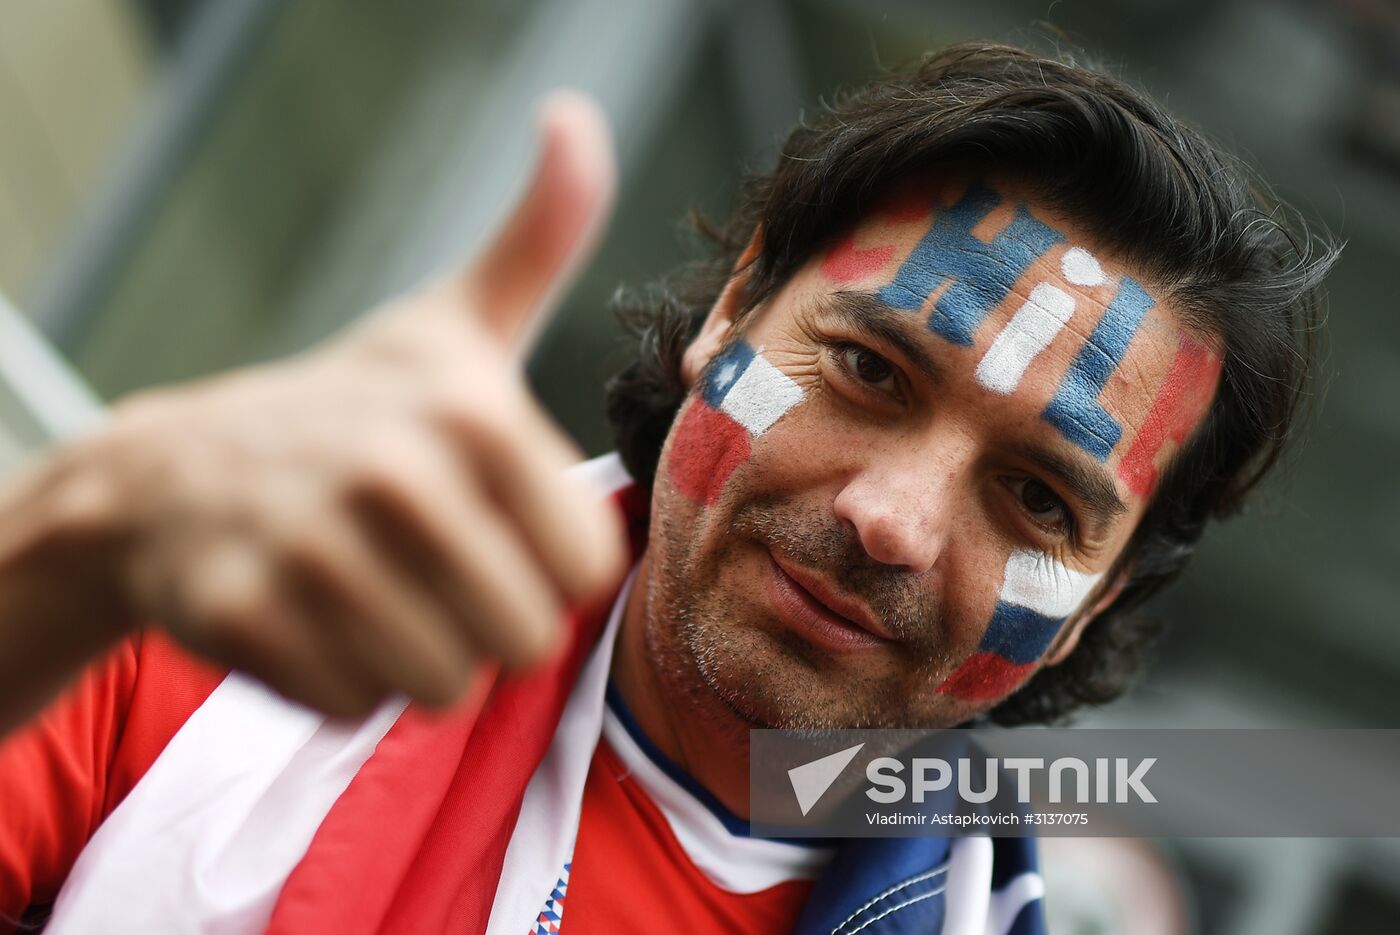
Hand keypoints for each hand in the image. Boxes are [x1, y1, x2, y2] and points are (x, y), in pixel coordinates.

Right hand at [15, 91, 627, 719]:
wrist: (176, 466)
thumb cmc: (352, 406)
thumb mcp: (453, 323)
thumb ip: (537, 241)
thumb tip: (577, 118)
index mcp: (472, 413)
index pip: (585, 571)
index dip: (545, 564)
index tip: (496, 524)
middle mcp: (397, 477)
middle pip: (524, 638)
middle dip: (485, 620)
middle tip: (429, 564)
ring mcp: (312, 547)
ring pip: (444, 687)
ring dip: (417, 656)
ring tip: (373, 587)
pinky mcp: (243, 615)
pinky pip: (356, 707)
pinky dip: (343, 681)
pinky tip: (313, 614)